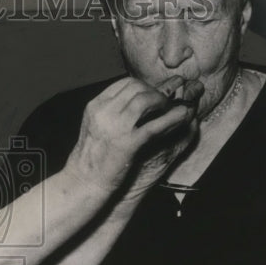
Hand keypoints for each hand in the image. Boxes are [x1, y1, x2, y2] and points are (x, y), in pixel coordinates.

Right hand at [64, 76, 199, 197]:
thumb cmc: (91, 156)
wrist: (83, 181)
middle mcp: (104, 112)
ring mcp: (116, 127)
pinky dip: (172, 119)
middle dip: (155, 92)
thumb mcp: (95, 125)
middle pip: (137, 88)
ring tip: (169, 109)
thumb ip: (111, 111)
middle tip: (164, 102)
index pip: (124, 83)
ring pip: (146, 100)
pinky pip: (155, 125)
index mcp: (96, 105)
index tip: (151, 94)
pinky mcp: (128, 144)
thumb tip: (137, 101)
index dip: (143, 86)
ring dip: (162, 102)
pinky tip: (182, 117)